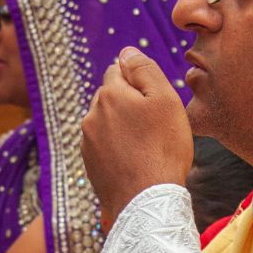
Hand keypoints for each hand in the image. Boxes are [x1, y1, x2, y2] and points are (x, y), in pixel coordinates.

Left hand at [82, 47, 193, 225]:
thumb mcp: (164, 100)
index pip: (119, 70)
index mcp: (109, 94)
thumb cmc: (163, 148)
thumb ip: (144, 69)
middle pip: (112, 96)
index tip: (156, 102)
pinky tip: (137, 161)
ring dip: (124, 127)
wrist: (147, 200)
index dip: (141, 82)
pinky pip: (105, 146)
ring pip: (108, 122)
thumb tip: (126, 51)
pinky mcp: (90, 165)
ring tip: (148, 147)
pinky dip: (119, 149)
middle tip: (156, 126)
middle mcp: (91, 115)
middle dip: (130, 104)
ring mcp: (87, 142)